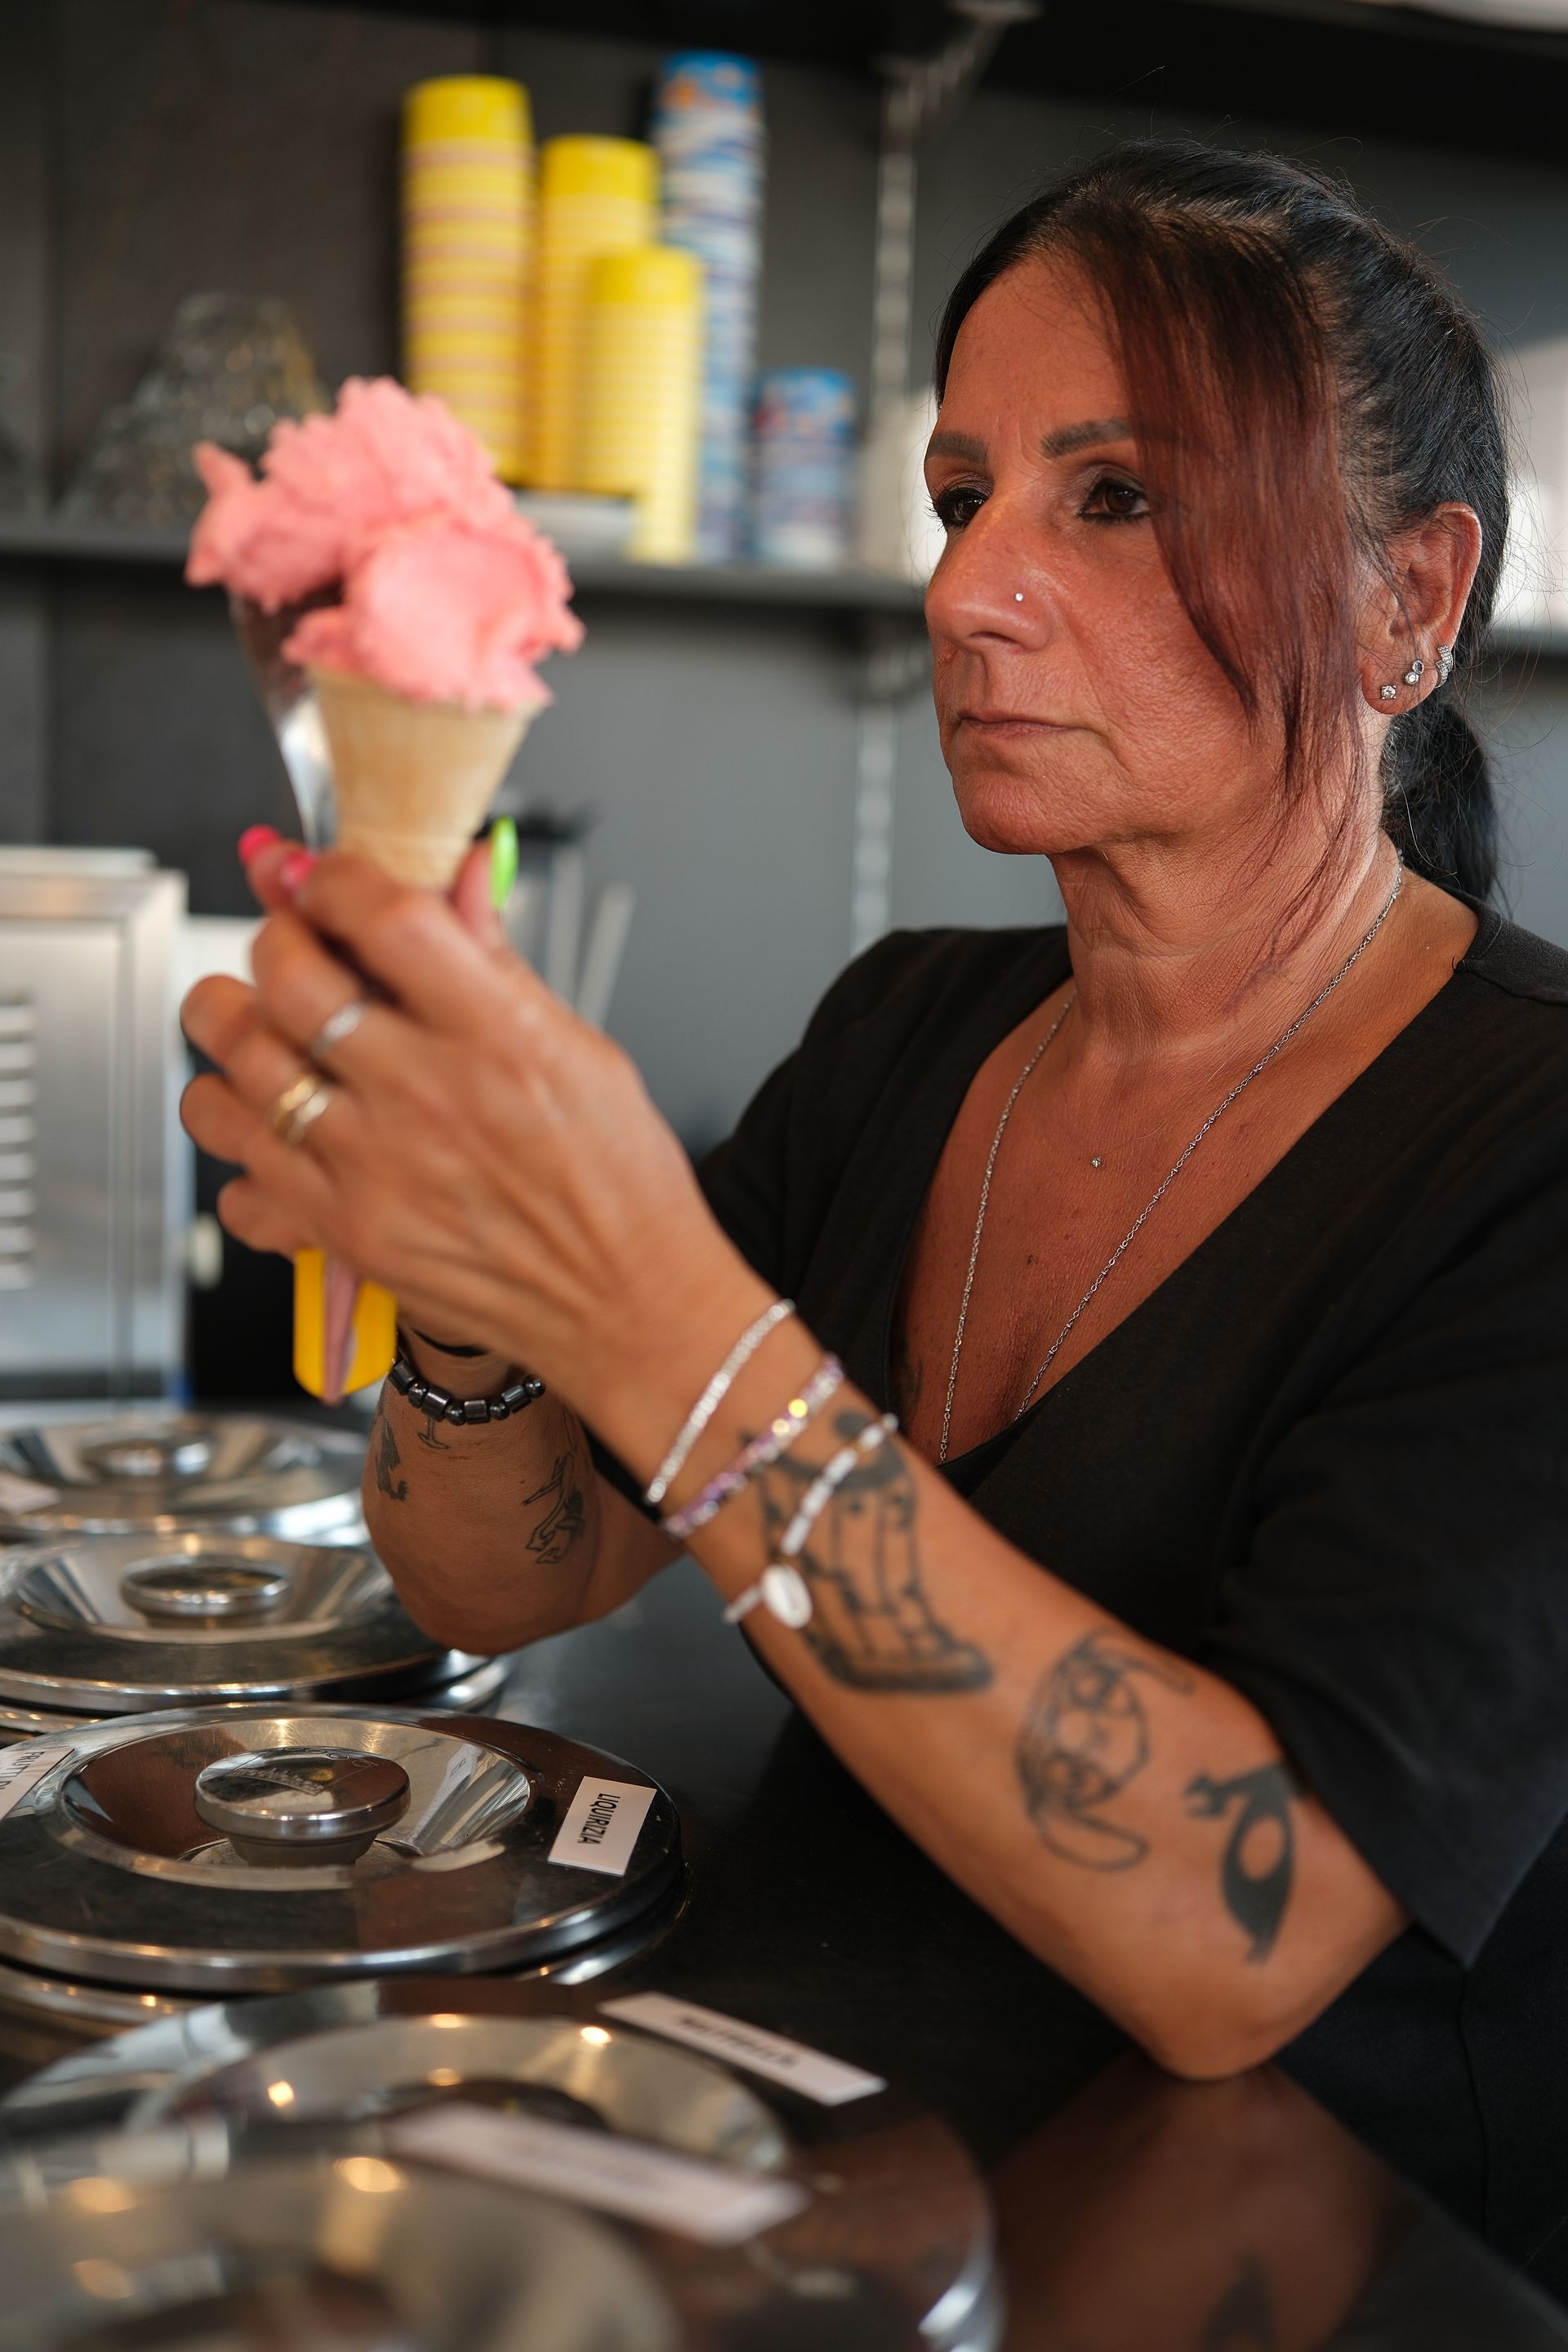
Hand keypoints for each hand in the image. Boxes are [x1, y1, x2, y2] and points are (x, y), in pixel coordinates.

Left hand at [180, 843, 763, 1453]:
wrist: (628, 1304)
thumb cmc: (619, 1185)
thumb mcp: (582, 1048)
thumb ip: (499, 962)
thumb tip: (458, 877)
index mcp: (497, 1035)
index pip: (383, 918)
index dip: (332, 877)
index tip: (320, 876)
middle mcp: (426, 1097)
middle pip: (290, 980)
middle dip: (272, 941)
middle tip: (285, 945)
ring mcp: (375, 1169)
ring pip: (240, 1069)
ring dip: (228, 1031)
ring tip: (250, 1025)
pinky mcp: (347, 1234)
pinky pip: (241, 1176)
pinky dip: (242, 1149)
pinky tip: (273, 1134)